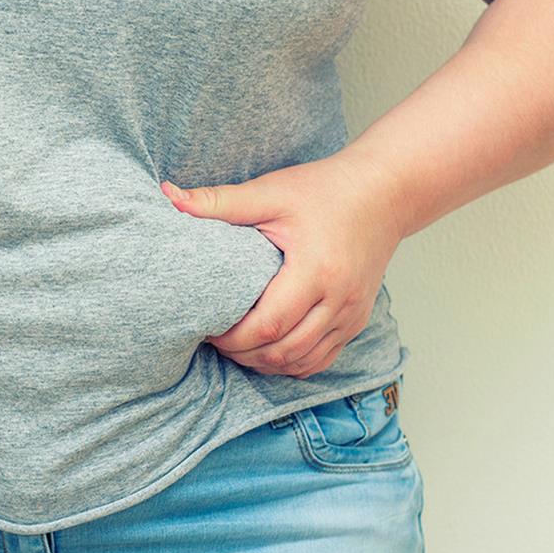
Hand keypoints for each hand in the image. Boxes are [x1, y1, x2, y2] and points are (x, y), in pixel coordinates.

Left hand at [160, 153, 403, 378]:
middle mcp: (340, 300)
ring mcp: (352, 315)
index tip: (206, 328)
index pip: (268, 325)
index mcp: (317, 271)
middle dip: (243, 354)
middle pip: (283, 352)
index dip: (232, 337)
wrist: (385, 192)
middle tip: (214, 341)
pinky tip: (267, 351)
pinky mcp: (357, 320)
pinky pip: (322, 359)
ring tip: (236, 347)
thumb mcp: (271, 191)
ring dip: (265, 363)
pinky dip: (292, 363)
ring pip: (302, 362)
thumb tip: (168, 197)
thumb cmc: (325, 189)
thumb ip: (219, 201)